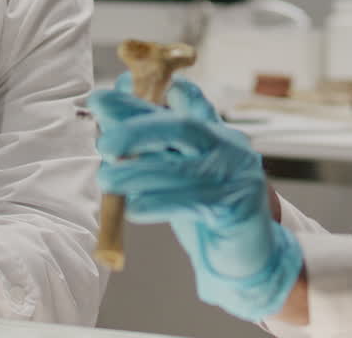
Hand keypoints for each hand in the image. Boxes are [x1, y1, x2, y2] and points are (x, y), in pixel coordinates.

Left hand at [91, 75, 302, 321]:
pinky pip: (191, 201)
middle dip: (137, 130)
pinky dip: (157, 203)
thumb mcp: (182, 170)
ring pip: (181, 168)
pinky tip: (133, 209)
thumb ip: (157, 144)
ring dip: (137, 173)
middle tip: (104, 143)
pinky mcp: (238, 207)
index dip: (142, 98)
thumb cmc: (207, 209)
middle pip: (181, 127)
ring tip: (106, 179)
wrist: (247, 254)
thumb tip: (113, 113)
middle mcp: (229, 146)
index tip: (106, 97)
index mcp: (214, 131)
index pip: (178, 103)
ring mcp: (237, 175)